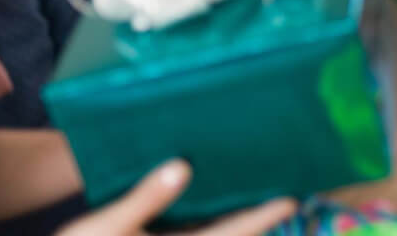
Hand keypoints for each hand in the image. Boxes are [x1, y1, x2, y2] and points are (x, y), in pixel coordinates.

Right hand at [57, 160, 294, 235]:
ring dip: (235, 216)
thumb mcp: (104, 227)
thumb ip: (145, 199)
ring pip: (214, 234)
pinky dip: (210, 218)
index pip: (231, 233)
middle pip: (230, 234)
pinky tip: (211, 195)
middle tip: (287, 185)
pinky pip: (195, 232)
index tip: (292, 199)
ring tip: (259, 185)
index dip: (263, 217)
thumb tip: (182, 167)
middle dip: (256, 215)